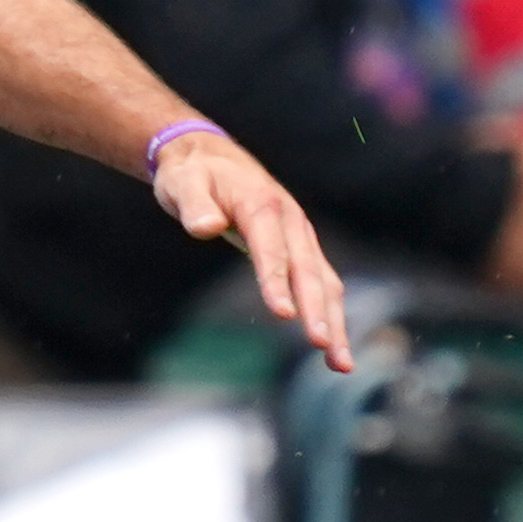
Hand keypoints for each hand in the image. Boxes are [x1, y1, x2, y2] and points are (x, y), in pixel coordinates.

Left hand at [153, 132, 354, 372]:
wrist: (209, 157)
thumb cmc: (192, 173)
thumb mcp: (182, 182)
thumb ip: (193, 204)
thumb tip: (205, 227)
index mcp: (262, 204)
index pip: (270, 248)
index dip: (276, 280)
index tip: (282, 314)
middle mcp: (291, 221)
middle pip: (308, 270)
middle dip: (317, 310)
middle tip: (322, 347)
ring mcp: (300, 236)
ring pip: (324, 282)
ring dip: (334, 322)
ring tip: (340, 364)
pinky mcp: (299, 249)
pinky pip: (320, 284)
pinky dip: (330, 315)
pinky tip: (334, 348)